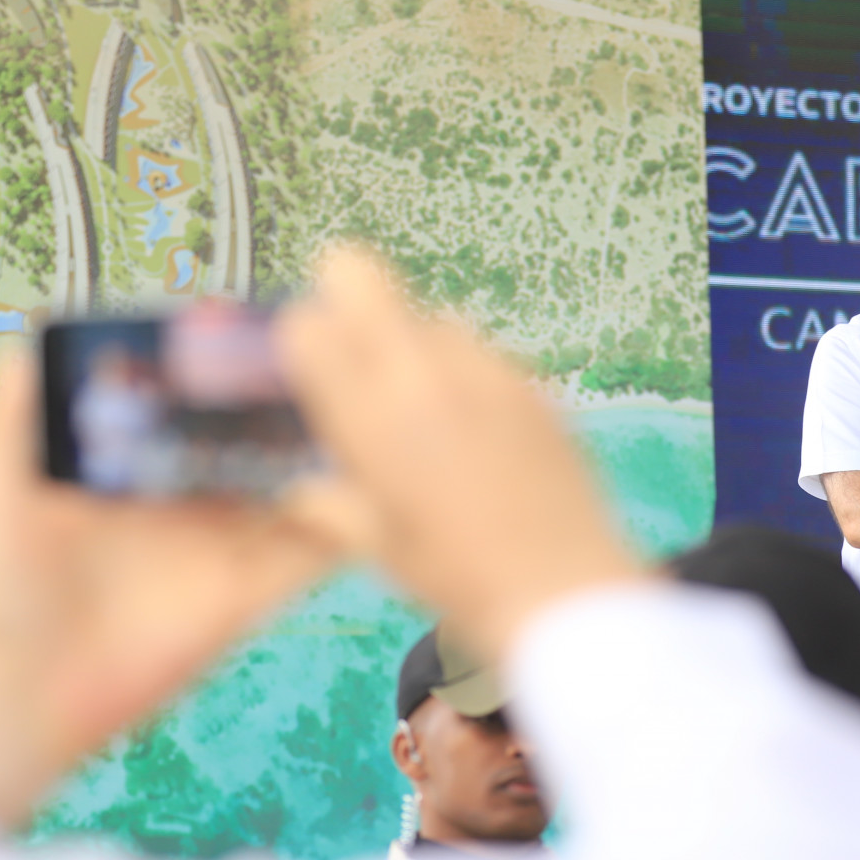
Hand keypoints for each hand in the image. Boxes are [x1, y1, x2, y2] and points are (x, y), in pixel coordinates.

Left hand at [0, 357, 362, 825]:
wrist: (29, 693)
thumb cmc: (10, 590)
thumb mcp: (4, 490)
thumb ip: (16, 417)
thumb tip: (29, 341)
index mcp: (149, 467)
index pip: (205, 404)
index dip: (234, 367)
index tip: (263, 324)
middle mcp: (200, 497)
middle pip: (265, 435)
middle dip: (299, 398)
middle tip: (335, 352)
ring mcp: (233, 542)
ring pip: (304, 483)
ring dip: (336, 451)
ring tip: (368, 404)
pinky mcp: (254, 590)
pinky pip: (316, 552)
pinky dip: (351, 521)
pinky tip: (375, 484)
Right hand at [279, 245, 645, 659]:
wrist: (561, 586)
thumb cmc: (461, 577)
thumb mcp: (378, 546)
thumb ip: (329, 504)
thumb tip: (302, 487)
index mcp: (372, 417)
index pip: (306, 324)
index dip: (299, 339)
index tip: (305, 365)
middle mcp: (424, 375)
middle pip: (360, 274)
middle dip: (341, 292)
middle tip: (348, 340)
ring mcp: (484, 368)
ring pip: (428, 313)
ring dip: (411, 341)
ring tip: (421, 402)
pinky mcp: (530, 380)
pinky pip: (481, 350)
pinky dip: (465, 372)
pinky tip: (473, 427)